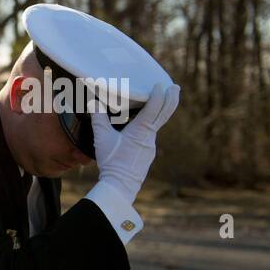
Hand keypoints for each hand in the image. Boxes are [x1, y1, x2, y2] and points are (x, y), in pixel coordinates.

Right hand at [92, 82, 179, 203]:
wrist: (120, 185)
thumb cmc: (112, 161)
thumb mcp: (102, 138)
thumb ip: (99, 119)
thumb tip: (94, 102)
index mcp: (141, 130)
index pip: (154, 106)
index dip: (158, 93)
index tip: (160, 84)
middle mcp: (150, 136)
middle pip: (165, 113)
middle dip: (172, 99)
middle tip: (175, 87)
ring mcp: (151, 146)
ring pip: (157, 125)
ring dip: (160, 112)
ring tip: (159, 104)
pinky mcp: (148, 154)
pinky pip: (151, 136)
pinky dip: (151, 126)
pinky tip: (142, 129)